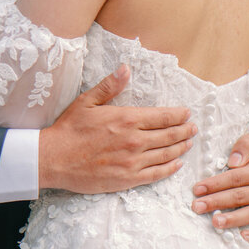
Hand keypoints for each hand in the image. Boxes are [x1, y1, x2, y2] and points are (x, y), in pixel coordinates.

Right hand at [39, 66, 196, 192]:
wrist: (54, 159)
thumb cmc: (69, 129)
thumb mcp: (87, 101)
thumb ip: (109, 86)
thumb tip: (125, 69)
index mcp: (126, 119)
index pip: (162, 117)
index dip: (178, 115)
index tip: (187, 113)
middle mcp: (134, 140)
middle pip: (169, 135)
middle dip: (184, 130)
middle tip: (193, 128)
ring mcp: (132, 162)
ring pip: (166, 154)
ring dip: (181, 148)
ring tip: (189, 143)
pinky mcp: (128, 179)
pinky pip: (156, 174)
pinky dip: (170, 168)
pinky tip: (176, 163)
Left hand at [191, 134, 248, 244]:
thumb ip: (244, 146)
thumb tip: (233, 162)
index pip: (235, 178)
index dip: (215, 184)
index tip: (197, 189)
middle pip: (240, 197)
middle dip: (216, 202)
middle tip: (197, 206)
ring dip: (232, 220)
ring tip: (215, 222)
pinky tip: (244, 237)